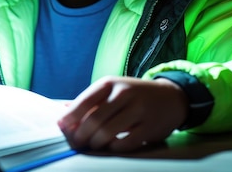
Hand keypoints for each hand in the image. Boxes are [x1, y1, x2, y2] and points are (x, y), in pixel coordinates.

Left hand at [57, 76, 187, 151]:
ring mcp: (138, 110)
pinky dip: (113, 148)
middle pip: (94, 120)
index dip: (70, 117)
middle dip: (80, 135)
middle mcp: (124, 94)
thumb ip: (89, 101)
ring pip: (107, 133)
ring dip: (95, 143)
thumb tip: (63, 112)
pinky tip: (110, 146)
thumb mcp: (112, 90)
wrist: (170, 97)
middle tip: (76, 142)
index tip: (61, 127)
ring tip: (92, 144)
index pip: (84, 101)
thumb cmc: (134, 94)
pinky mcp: (149, 127)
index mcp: (111, 83)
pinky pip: (124, 143)